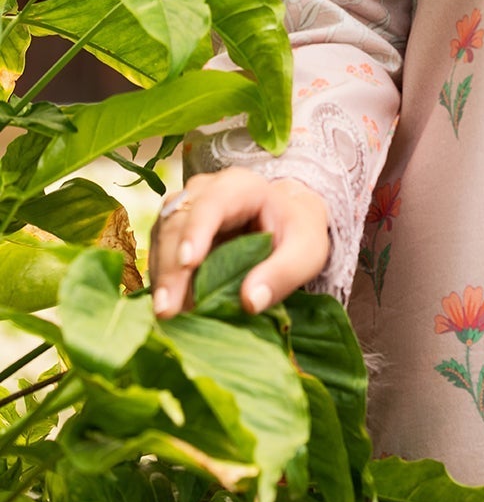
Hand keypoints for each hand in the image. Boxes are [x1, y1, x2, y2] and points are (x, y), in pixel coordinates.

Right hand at [149, 169, 330, 318]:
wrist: (286, 222)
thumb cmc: (297, 232)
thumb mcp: (306, 251)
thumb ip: (284, 273)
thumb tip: (251, 301)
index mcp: (241, 187)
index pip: (213, 203)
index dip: (197, 230)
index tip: (188, 263)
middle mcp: (205, 192)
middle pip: (178, 221)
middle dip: (171, 266)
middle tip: (167, 309)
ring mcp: (186, 210)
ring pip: (162, 236)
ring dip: (161, 276)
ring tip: (166, 314)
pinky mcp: (175, 232)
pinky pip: (159, 252)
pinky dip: (162, 280)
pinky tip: (169, 306)